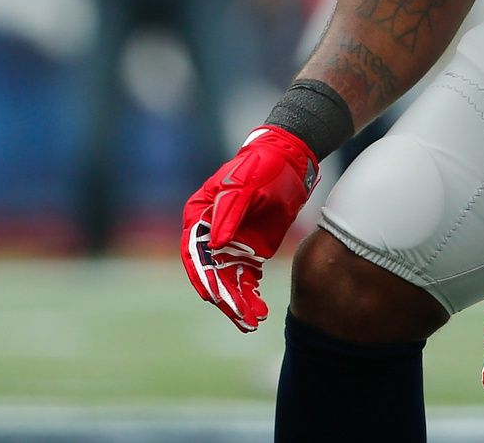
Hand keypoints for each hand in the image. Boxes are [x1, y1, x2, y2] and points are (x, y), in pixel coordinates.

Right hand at [180, 125, 317, 332]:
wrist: (289, 161)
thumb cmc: (262, 167)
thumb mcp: (246, 186)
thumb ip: (230, 212)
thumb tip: (216, 245)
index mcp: (199, 215)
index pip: (194, 252)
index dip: (202, 275)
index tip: (212, 295)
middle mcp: (210, 234)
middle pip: (212, 272)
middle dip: (225, 296)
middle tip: (240, 316)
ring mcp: (230, 245)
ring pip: (229, 281)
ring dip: (238, 302)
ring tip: (252, 322)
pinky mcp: (250, 252)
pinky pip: (246, 279)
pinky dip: (251, 296)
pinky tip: (259, 312)